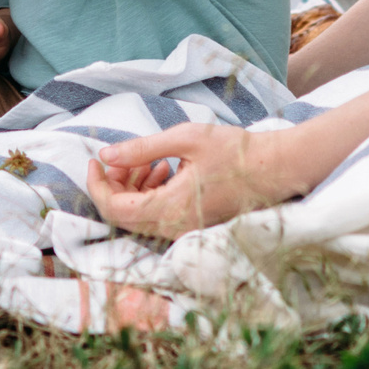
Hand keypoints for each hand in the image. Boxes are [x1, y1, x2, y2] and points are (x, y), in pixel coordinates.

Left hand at [82, 122, 302, 239]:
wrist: (274, 168)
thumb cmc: (235, 150)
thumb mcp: (185, 139)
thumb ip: (142, 148)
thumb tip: (106, 155)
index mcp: (170, 208)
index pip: (115, 209)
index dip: (97, 186)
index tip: (94, 160)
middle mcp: (174, 227)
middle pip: (123, 215)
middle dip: (115, 184)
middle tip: (121, 156)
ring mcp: (183, 229)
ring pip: (139, 216)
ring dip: (132, 188)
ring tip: (146, 161)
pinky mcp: (191, 224)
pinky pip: (157, 216)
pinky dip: (150, 193)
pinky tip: (163, 169)